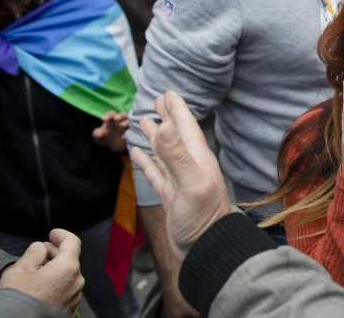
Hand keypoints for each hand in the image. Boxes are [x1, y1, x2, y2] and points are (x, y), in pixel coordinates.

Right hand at [0, 229, 83, 313]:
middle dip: (55, 252)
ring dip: (55, 268)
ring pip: (67, 275)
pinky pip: (65, 290)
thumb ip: (33, 253)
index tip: (52, 233)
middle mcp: (76, 281)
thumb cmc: (19, 299)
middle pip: (70, 259)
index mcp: (67, 267)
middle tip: (41, 250)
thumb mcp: (21, 269)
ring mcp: (74, 296)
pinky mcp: (69, 308)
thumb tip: (39, 248)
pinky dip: (56, 283)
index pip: (72, 242)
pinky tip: (41, 285)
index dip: (61, 235)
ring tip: (38, 268)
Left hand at [92, 111, 128, 152]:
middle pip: (123, 115)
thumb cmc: (105, 138)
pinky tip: (124, 137)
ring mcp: (127, 126)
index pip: (111, 114)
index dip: (108, 115)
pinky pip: (133, 130)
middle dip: (120, 116)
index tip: (104, 119)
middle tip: (116, 119)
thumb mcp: (98, 137)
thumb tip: (100, 133)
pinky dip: (129, 132)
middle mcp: (121, 121)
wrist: (113, 147)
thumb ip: (97, 134)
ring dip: (126, 122)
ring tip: (121, 126)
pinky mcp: (132, 132)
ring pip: (129, 121)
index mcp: (112, 119)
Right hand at [130, 91, 231, 261]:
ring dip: (155, 137)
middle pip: (175, 135)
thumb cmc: (203, 219)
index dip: (177, 109)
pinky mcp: (171, 196)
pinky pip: (156, 173)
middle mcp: (190, 166)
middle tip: (156, 100)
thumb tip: (165, 125)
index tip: (167, 93)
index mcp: (198, 159)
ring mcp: (180, 181)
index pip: (186, 126)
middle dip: (166, 117)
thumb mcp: (191, 183)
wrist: (206, 249)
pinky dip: (146, 161)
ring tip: (143, 122)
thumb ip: (178, 155)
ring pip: (164, 152)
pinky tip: (137, 154)